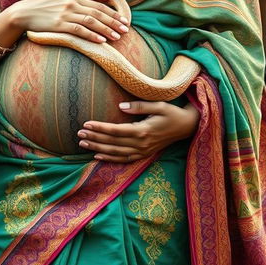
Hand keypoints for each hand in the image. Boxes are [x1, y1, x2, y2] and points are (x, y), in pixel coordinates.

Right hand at [6, 0, 128, 42]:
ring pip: (91, 21)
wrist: (24, 13)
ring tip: (117, 37)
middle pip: (97, 12)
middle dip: (114, 21)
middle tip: (125, 29)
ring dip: (106, 29)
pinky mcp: (59, 24)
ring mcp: (65, 13)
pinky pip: (79, 30)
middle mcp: (71, 2)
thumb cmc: (46, 4)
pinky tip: (101, 41)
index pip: (99, 2)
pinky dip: (91, 35)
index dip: (113, 11)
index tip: (124, 19)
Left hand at [77, 101, 199, 162]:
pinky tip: (98, 156)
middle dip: (94, 138)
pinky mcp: (144, 154)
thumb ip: (139, 106)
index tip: (86, 124)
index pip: (115, 131)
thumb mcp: (158, 105)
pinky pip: (123, 159)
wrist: (186, 127)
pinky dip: (110, 159)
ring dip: (98, 149)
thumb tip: (120, 106)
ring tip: (83, 144)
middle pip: (112, 143)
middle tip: (79, 134)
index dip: (100, 128)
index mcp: (143, 131)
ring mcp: (142, 151)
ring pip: (115, 153)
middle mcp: (141, 144)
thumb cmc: (171, 113)